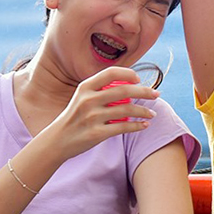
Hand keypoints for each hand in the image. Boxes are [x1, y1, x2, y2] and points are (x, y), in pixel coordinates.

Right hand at [42, 66, 158, 163]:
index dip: (128, 73)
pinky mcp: (96, 134)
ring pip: (127, 111)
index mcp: (85, 87)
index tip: (139, 79)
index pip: (111, 72)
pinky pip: (123, 128)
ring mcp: (92, 117)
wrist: (57, 140)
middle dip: (144, 92)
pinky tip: (144, 125)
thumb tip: (129, 85)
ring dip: (144, 111)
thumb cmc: (74, 117)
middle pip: (124, 90)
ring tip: (152, 113)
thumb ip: (100, 90)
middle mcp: (88, 100)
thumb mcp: (81, 98)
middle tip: (156, 94)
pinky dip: (137, 126)